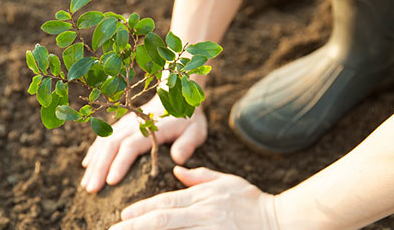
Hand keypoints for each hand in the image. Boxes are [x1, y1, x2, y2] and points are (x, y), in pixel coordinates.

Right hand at [80, 96, 207, 192]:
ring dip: (94, 163)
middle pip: (111, 146)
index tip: (111, 182)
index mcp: (150, 128)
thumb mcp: (195, 131)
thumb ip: (187, 144)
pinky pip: (103, 137)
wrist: (176, 97)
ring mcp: (124, 124)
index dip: (120, 163)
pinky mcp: (120, 125)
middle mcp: (133, 125)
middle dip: (100, 168)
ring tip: (86, 185)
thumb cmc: (187, 119)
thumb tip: (177, 159)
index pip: (131, 146)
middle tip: (91, 190)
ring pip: (104, 142)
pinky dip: (94, 152)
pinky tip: (87, 166)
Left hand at [109, 166, 277, 229]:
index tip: (123, 215)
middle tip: (113, 229)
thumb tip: (177, 170)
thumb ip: (200, 176)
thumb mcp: (227, 181)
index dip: (142, 209)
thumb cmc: (253, 201)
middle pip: (162, 219)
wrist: (280, 220)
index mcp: (203, 196)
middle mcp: (203, 213)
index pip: (165, 202)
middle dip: (135, 225)